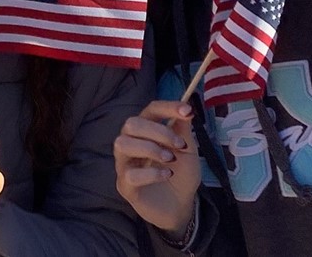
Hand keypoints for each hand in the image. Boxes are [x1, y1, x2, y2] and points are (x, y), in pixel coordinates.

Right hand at [114, 100, 201, 232]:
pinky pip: (130, 174)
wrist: (181, 204)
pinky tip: (166, 175)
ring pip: (123, 144)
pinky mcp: (124, 185)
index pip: (150, 110)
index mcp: (146, 131)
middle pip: (132, 124)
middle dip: (158, 131)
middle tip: (179, 145)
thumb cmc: (181, 174)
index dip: (167, 107)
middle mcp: (130, 143)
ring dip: (150, 149)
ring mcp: (124, 164)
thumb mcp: (189, 151)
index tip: (187, 111)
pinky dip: (152, 173)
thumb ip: (184, 131)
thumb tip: (186, 109)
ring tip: (170, 160)